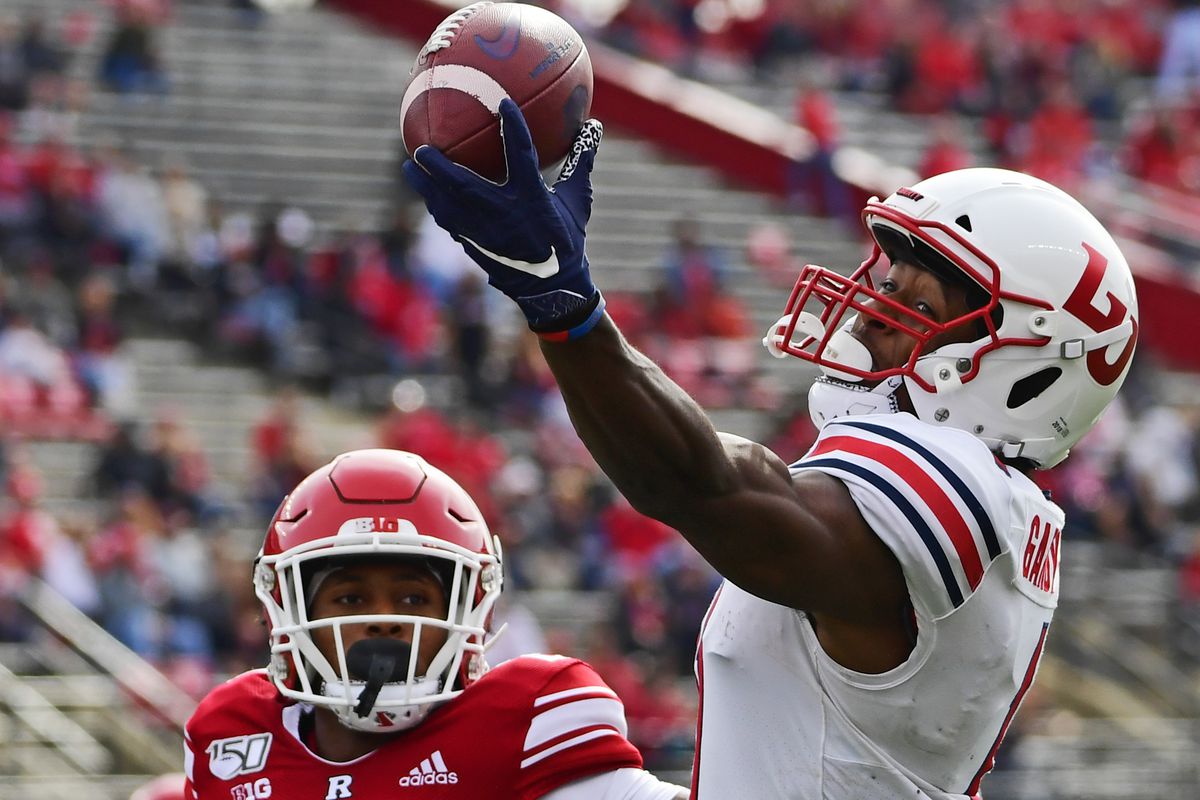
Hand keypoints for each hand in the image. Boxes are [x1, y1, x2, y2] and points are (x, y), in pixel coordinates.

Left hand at [403, 99, 604, 337]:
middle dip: (439, 166)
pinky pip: (449, 222)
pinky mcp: (475, 246)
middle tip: (421, 147)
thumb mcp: (577, 201)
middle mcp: (505, 215)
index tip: (502, 103)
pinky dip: (435, 205)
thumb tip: (591, 128)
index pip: (522, 156)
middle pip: (463, 185)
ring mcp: (486, 233)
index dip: (513, 128)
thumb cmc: (566, 241)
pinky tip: (427, 194)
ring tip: (409, 167)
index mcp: (532, 199)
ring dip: (425, 187)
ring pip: (447, 206)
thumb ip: (580, 163)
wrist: (552, 287)